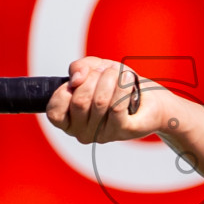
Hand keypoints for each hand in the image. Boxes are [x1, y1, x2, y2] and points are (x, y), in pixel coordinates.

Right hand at [46, 57, 169, 143]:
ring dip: (110, 79)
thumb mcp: (92, 69)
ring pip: (100, 102)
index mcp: (68, 121)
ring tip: (118, 73)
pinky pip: (118, 107)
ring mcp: (102, 134)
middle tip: (106, 71)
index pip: (55, 109)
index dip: (66, 88)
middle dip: (94, 78)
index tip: (81, 78)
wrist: (148, 98)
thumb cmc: (116, 85)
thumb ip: (78, 68)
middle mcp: (81, 132)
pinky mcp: (122, 131)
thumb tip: (76, 79)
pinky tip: (128, 78)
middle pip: (80, 101)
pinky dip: (123, 87)